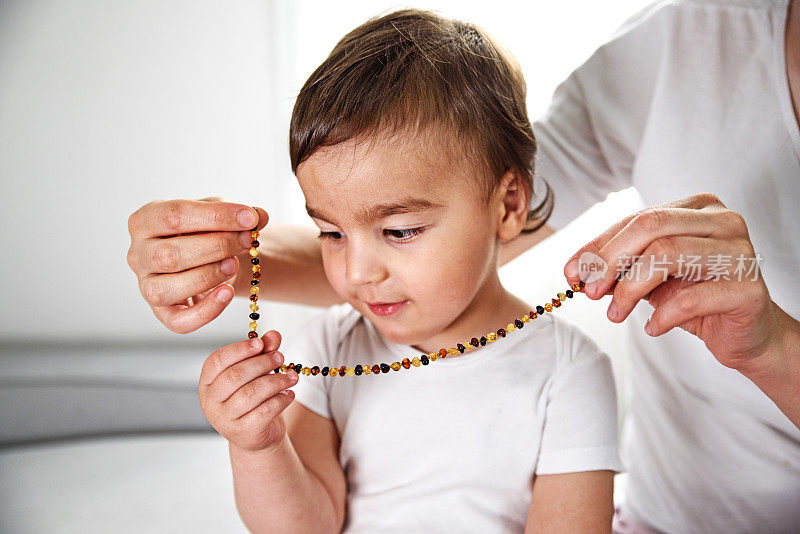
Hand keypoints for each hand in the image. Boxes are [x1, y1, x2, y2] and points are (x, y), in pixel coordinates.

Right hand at [127, 197, 267, 333]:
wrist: (208, 259)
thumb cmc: (206, 233)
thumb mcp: (219, 217)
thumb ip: (239, 215)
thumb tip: (259, 217)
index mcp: (145, 221)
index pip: (174, 215)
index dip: (216, 216)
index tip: (251, 218)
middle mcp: (137, 254)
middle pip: (170, 254)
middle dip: (217, 246)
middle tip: (248, 241)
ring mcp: (146, 286)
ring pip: (167, 288)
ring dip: (209, 276)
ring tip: (235, 264)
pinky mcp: (162, 313)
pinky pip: (178, 321)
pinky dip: (207, 311)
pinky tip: (228, 293)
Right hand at [198, 330, 298, 452]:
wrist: (255, 435)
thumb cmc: (252, 399)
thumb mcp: (256, 373)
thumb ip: (262, 352)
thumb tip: (274, 335)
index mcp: (207, 382)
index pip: (217, 360)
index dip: (239, 349)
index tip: (260, 343)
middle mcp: (210, 401)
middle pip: (235, 376)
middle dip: (261, 363)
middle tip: (281, 358)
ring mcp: (223, 419)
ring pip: (251, 394)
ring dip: (276, 381)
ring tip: (292, 377)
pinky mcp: (242, 433)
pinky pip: (264, 411)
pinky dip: (280, 400)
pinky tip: (289, 394)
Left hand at [563, 192, 784, 373]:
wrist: (746, 334)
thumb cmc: (695, 297)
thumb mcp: (650, 276)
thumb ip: (619, 265)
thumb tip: (576, 270)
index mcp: (699, 208)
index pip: (637, 219)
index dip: (598, 245)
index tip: (571, 272)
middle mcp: (724, 220)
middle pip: (651, 227)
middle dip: (610, 260)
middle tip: (591, 292)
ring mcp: (741, 252)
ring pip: (667, 255)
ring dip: (629, 288)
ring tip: (616, 313)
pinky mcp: (748, 289)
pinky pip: (691, 299)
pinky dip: (662, 316)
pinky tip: (653, 328)